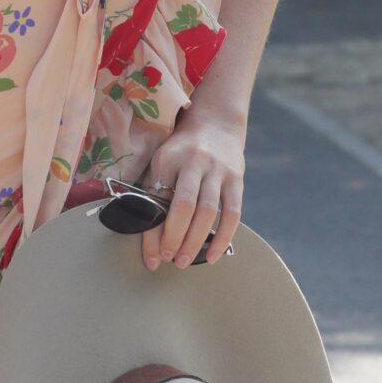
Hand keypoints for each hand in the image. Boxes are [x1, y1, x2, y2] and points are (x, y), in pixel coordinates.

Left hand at [123, 109, 245, 270]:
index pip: (156, 202)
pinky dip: (223, 237)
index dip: (152, 234)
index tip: (150, 259)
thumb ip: (154, 191)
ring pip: (206, 212)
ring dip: (195, 242)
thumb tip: (145, 236)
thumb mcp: (162, 161)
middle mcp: (193, 162)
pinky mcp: (236, 178)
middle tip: (168, 259)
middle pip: (182, 207)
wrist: (216, 121)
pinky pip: (232, 213)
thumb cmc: (181, 149)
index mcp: (167, 159)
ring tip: (185, 261)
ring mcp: (217, 170)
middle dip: (174, 239)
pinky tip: (215, 255)